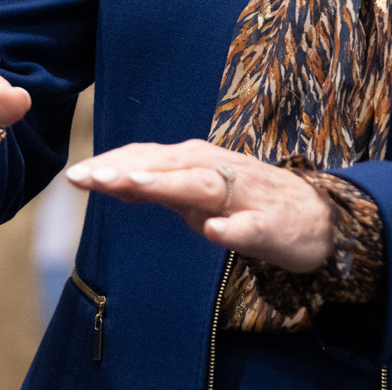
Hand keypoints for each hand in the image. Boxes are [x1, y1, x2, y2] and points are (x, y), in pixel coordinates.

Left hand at [66, 141, 334, 273]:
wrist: (318, 217)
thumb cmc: (248, 202)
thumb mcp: (196, 194)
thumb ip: (158, 188)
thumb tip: (112, 184)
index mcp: (194, 162)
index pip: (145, 158)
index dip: (110, 164)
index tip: (73, 175)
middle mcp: (215, 169)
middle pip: (164, 166)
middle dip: (124, 171)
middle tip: (86, 177)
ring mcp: (243, 195)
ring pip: (201, 187)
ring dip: (167, 184)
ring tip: (132, 187)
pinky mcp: (271, 224)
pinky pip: (250, 227)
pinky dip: (232, 229)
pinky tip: (215, 233)